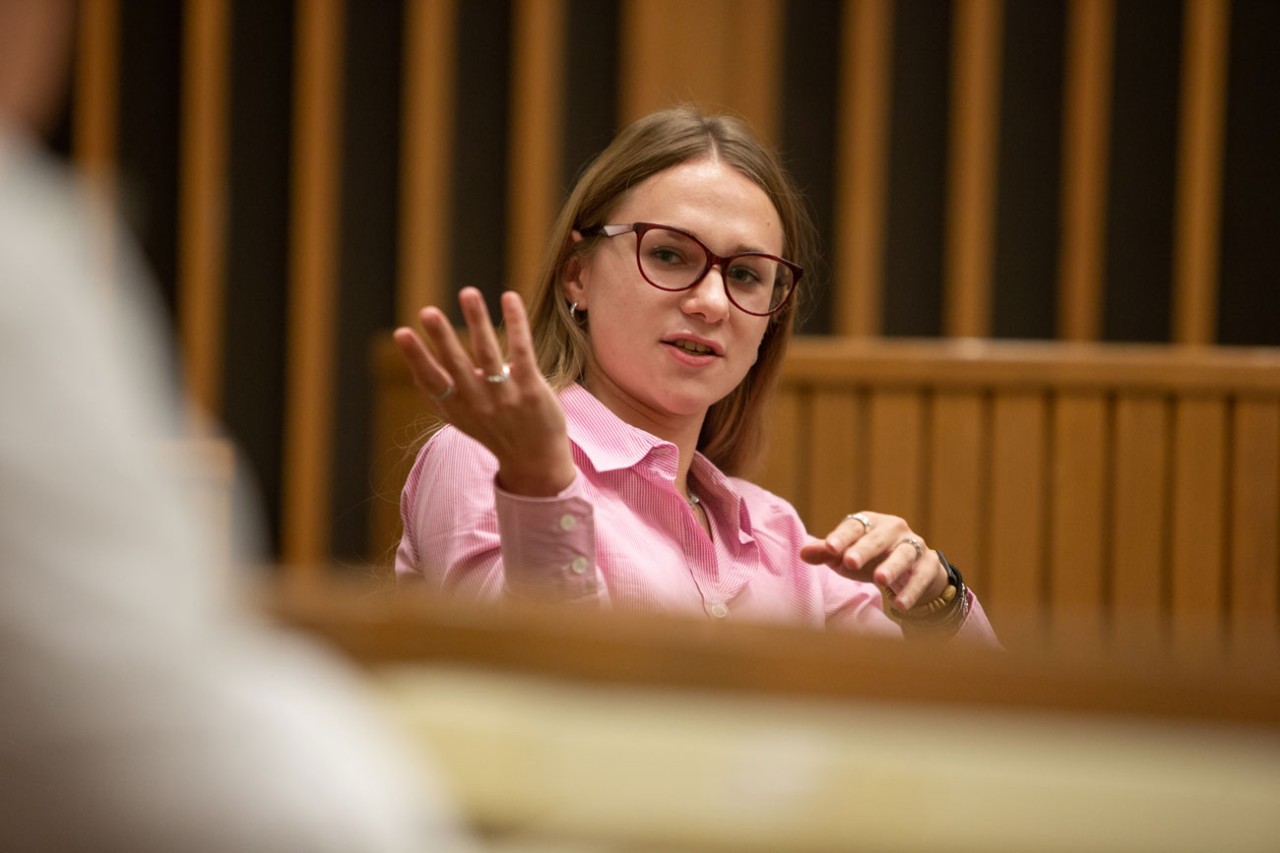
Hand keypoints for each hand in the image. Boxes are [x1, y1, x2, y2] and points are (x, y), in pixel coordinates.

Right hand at [392, 287, 575, 496]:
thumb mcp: (462, 420)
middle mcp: (478, 403)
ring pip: (489, 354)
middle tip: (427, 311)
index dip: (416, 358)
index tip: (401, 333)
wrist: (535, 460)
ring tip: (468, 292)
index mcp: (456, 408)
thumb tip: (415, 369)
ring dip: (477, 321)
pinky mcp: (532, 390)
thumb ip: (442, 396)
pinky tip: (509, 297)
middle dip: (442, 338)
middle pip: (457, 365)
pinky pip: (521, 351)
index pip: (431, 381)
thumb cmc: (495, 433)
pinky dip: (515, 323)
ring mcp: (505, 397)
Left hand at [799, 511, 948, 611]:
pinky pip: (921, 576)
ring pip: (904, 554)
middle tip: (850, 562)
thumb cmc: (871, 559)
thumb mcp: (847, 556)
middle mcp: (893, 529)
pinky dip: (911, 590)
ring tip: (880, 580)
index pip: (854, 526)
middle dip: (864, 549)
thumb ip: (826, 553)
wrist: (912, 571)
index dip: (841, 536)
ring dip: (892, 566)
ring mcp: (914, 545)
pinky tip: (899, 604)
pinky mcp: (929, 564)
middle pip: (878, 538)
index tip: (829, 548)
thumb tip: (802, 552)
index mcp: (870, 523)